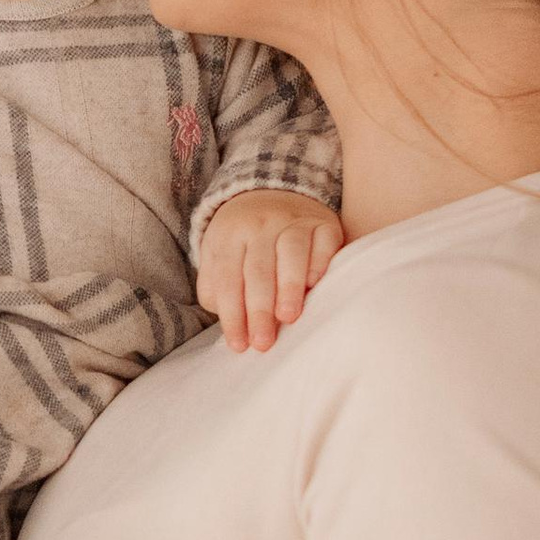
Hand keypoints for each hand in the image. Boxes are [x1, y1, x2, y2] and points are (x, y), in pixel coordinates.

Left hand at [195, 187, 345, 353]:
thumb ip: (216, 287)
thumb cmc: (244, 241)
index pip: (227, 279)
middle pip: (258, 270)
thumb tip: (230, 321)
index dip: (232, 315)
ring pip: (290, 253)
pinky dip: (320, 263)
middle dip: (260, 310)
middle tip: (264, 343)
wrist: (274, 193)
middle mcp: (261, 224)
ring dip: (289, 287)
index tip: (239, 346)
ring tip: (288, 318)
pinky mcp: (323, 222)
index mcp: (229, 234)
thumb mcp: (219, 255)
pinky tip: (315, 285)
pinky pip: (324, 242)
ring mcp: (294, 220)